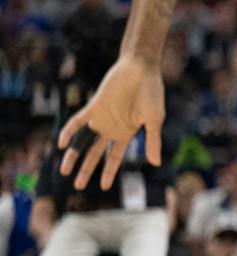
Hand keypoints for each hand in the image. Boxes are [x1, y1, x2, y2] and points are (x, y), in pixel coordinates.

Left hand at [58, 57, 164, 190]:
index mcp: (127, 133)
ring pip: (83, 141)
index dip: (109, 171)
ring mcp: (101, 118)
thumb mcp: (154, 120)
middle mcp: (111, 128)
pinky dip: (69, 132)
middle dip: (87, 170)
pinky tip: (61, 143)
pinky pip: (77, 121)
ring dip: (74, 156)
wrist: (141, 69)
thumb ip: (152, 141)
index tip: (103, 186)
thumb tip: (155, 163)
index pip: (115, 156)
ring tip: (64, 171)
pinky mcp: (93, 106)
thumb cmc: (151, 93)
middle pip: (95, 153)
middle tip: (78, 186)